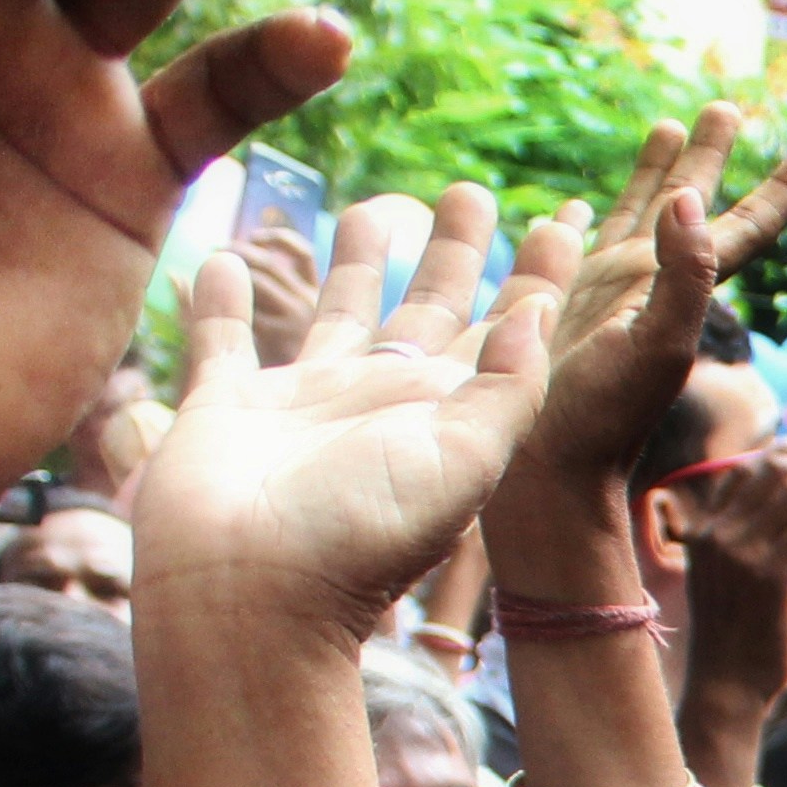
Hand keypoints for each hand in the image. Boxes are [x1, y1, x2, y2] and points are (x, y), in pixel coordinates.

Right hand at [134, 192, 573, 651]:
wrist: (254, 595)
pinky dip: (219, 300)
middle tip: (471, 191)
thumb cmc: (363, 534)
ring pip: (334, 312)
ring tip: (370, 206)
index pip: (502, 331)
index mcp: (442, 413)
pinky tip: (221, 257)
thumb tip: (537, 311)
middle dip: (452, 252)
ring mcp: (300, 406)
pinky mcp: (224, 408)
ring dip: (352, 261)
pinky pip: (220, 339)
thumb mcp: (463, 459)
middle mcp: (376, 402)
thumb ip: (505, 386)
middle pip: (424, 309)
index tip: (567, 219)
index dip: (535, 279)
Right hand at [520, 109, 786, 497]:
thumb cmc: (601, 419)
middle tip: (729, 105)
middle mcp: (646, 282)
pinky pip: (571, 246)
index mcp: (683, 290)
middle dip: (710, 156)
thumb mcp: (656, 345)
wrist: (544, 469)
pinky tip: (575, 205)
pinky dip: (577, 220)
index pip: (745, 230)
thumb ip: (685, 275)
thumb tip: (691, 201)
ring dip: (652, 172)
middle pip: (689, 205)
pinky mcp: (555, 301)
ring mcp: (601, 290)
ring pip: (633, 214)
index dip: (782, 193)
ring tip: (669, 126)